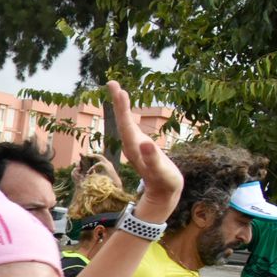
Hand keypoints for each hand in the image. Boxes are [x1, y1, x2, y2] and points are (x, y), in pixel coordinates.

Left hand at [105, 80, 181, 217]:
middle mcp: (131, 145)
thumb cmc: (164, 182)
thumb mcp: (160, 172)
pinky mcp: (140, 146)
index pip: (125, 124)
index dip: (122, 108)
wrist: (163, 193)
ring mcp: (135, 145)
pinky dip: (128, 115)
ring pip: (125, 123)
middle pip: (122, 120)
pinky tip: (127, 109)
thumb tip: (146, 143)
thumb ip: (153, 159)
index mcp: (134, 148)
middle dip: (118, 102)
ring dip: (121, 107)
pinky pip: (131, 126)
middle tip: (112, 83)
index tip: (119, 91)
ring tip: (118, 90)